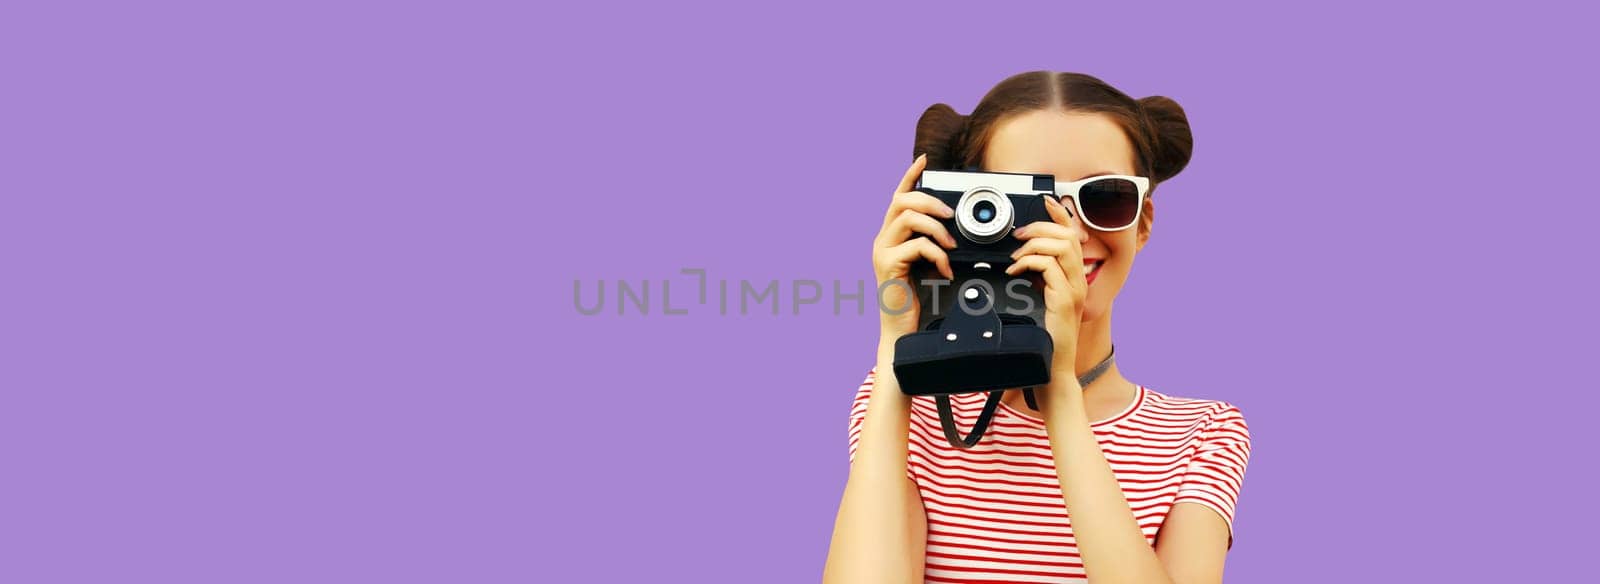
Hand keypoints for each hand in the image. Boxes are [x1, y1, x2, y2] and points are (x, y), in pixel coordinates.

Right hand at [872, 153, 956, 339]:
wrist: (901, 328)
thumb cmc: (915, 298)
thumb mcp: (925, 264)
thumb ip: (930, 244)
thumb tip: (951, 228)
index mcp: (891, 236)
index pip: (898, 197)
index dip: (910, 176)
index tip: (923, 161)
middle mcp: (882, 239)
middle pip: (902, 201)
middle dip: (930, 201)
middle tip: (950, 215)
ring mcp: (882, 251)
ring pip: (908, 219)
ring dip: (936, 228)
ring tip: (951, 245)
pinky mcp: (888, 265)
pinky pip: (917, 246)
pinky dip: (937, 255)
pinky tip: (944, 270)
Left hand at [1004, 196, 1089, 374]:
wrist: (1051, 370)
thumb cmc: (1043, 339)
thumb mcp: (1039, 301)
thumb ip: (1037, 281)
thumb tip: (1022, 261)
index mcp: (1074, 279)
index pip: (1073, 236)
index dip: (1061, 215)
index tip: (1046, 201)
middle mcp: (1078, 281)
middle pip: (1068, 236)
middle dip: (1041, 227)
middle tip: (1019, 234)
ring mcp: (1074, 290)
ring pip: (1062, 247)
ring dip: (1034, 244)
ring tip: (1015, 256)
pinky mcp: (1065, 300)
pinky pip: (1049, 267)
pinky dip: (1029, 263)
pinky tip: (1015, 271)